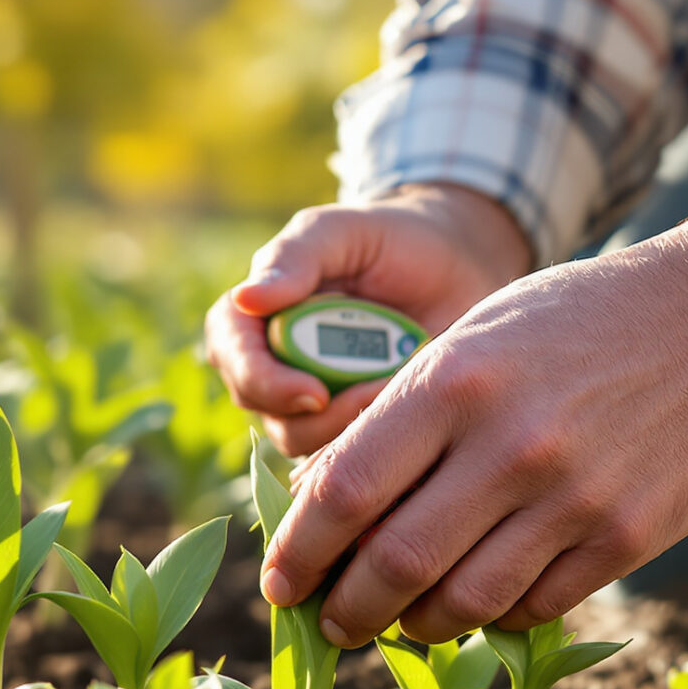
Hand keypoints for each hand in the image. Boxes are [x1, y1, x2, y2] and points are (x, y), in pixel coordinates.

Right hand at [206, 184, 533, 457]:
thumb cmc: (390, 238)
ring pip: (306, 444)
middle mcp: (274, 365)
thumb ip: (295, 257)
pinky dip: (379, 446)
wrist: (457, 265)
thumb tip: (246, 298)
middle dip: (316, 417)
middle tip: (374, 396)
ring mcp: (313, 401)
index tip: (313, 392)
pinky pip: (351, 457)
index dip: (262, 382)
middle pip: (266, 412)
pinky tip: (415, 418)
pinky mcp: (354, 426)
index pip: (230, 356)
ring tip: (402, 392)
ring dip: (351, 430)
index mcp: (255, 316)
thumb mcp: (342, 231)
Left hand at [258, 165, 687, 645]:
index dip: (299, 551)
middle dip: (347, 609)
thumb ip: (405, 417)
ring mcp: (572, 498)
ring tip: (401, 619)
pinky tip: (480, 598)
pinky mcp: (625, 537)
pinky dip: (492, 615)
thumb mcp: (476, 337)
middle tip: (332, 622)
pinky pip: (533, 606)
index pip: (345, 491)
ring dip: (415, 624)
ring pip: (462, 602)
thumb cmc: (576, 325)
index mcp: (454, 382)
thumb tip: (325, 507)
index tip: (280, 582)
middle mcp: (508, 445)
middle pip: (393, 563)